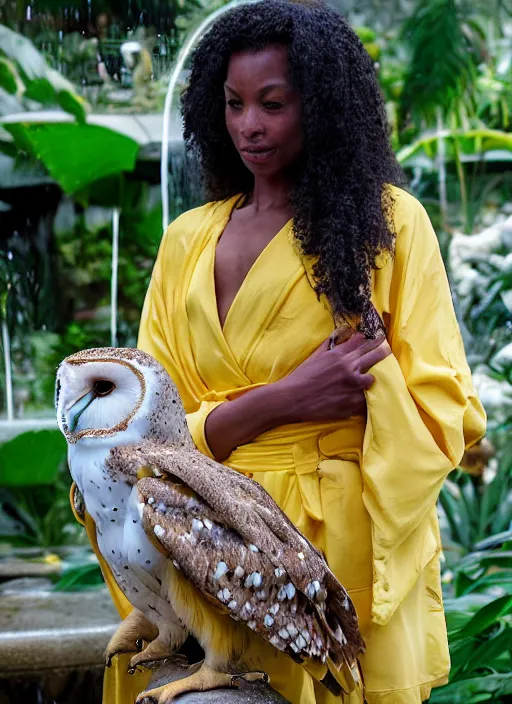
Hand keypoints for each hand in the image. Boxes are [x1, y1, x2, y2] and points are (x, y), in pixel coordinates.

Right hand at [276, 328, 391, 423]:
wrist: (292, 399)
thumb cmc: (301, 376)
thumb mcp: (315, 356)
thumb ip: (330, 344)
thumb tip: (341, 333)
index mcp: (339, 355)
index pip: (361, 341)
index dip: (369, 339)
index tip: (375, 338)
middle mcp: (349, 368)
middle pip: (375, 355)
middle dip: (383, 350)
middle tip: (387, 349)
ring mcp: (353, 386)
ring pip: (373, 378)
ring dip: (371, 378)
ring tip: (370, 378)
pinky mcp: (353, 403)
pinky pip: (365, 398)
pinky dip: (363, 397)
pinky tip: (362, 396)